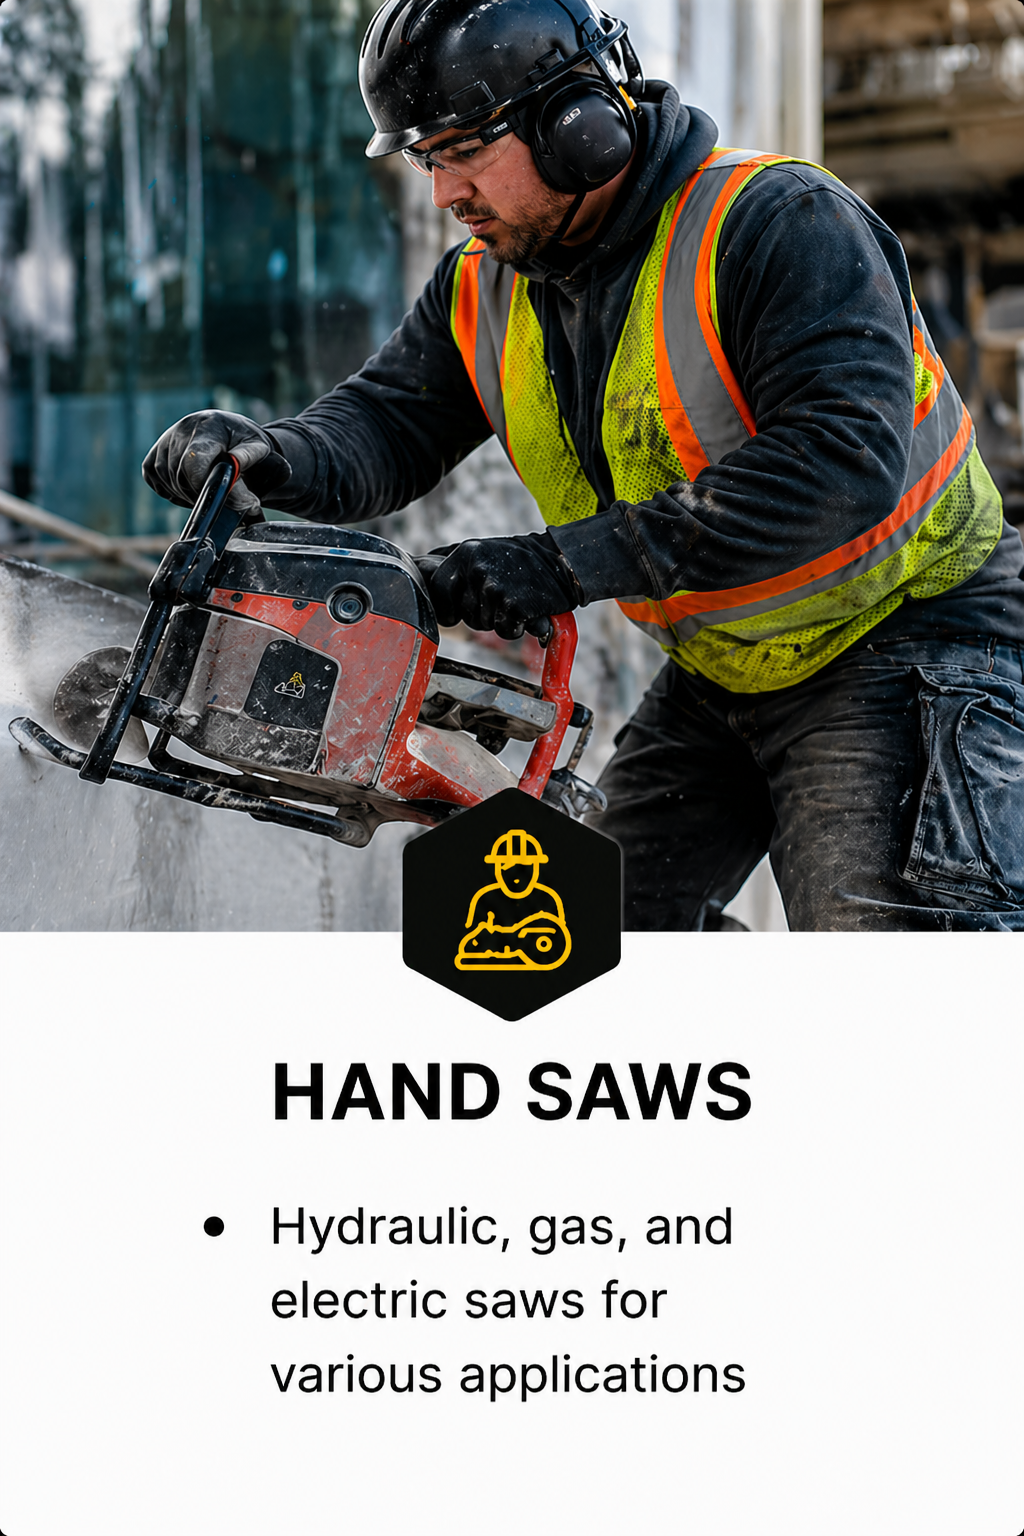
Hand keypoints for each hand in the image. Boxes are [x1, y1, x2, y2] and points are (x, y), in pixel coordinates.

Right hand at [142, 411, 291, 518]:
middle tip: (220, 496)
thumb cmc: (245, 442)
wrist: (229, 431)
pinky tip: (191, 486)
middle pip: (180, 476)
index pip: (193, 461)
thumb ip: (247, 467)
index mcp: (207, 426)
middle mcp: (180, 430)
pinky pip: (156, 481)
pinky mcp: (153, 456)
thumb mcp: (256, 448)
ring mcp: (164, 443)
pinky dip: (173, 491)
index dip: (203, 485)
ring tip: (208, 489)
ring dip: (188, 494)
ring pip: (169, 481)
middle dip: (200, 493)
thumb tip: (242, 497)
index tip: (221, 496)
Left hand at [421, 531, 582, 640]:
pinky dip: (517, 626)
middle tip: (502, 594)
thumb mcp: (482, 550)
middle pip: (465, 614)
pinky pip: (505, 631)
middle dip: (481, 613)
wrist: (561, 562)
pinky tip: (526, 609)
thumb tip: (418, 563)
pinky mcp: (514, 606)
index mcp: (464, 554)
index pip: (439, 593)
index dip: (451, 608)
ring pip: (485, 624)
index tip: (464, 606)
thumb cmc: (519, 561)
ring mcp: (495, 588)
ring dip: (500, 618)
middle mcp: (477, 570)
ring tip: (515, 597)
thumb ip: (454, 563)